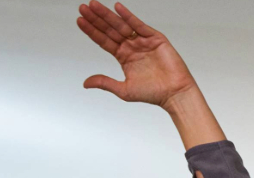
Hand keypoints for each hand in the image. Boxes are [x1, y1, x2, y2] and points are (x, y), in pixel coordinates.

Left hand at [76, 2, 196, 109]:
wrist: (174, 93)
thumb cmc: (154, 93)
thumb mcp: (124, 90)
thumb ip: (105, 83)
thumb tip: (86, 83)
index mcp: (124, 57)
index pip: (104, 40)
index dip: (91, 31)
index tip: (79, 21)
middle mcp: (132, 47)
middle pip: (110, 30)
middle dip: (96, 19)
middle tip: (83, 8)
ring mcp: (142, 41)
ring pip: (121, 25)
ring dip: (107, 15)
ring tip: (94, 5)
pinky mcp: (155, 38)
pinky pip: (139, 25)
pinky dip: (128, 16)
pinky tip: (118, 8)